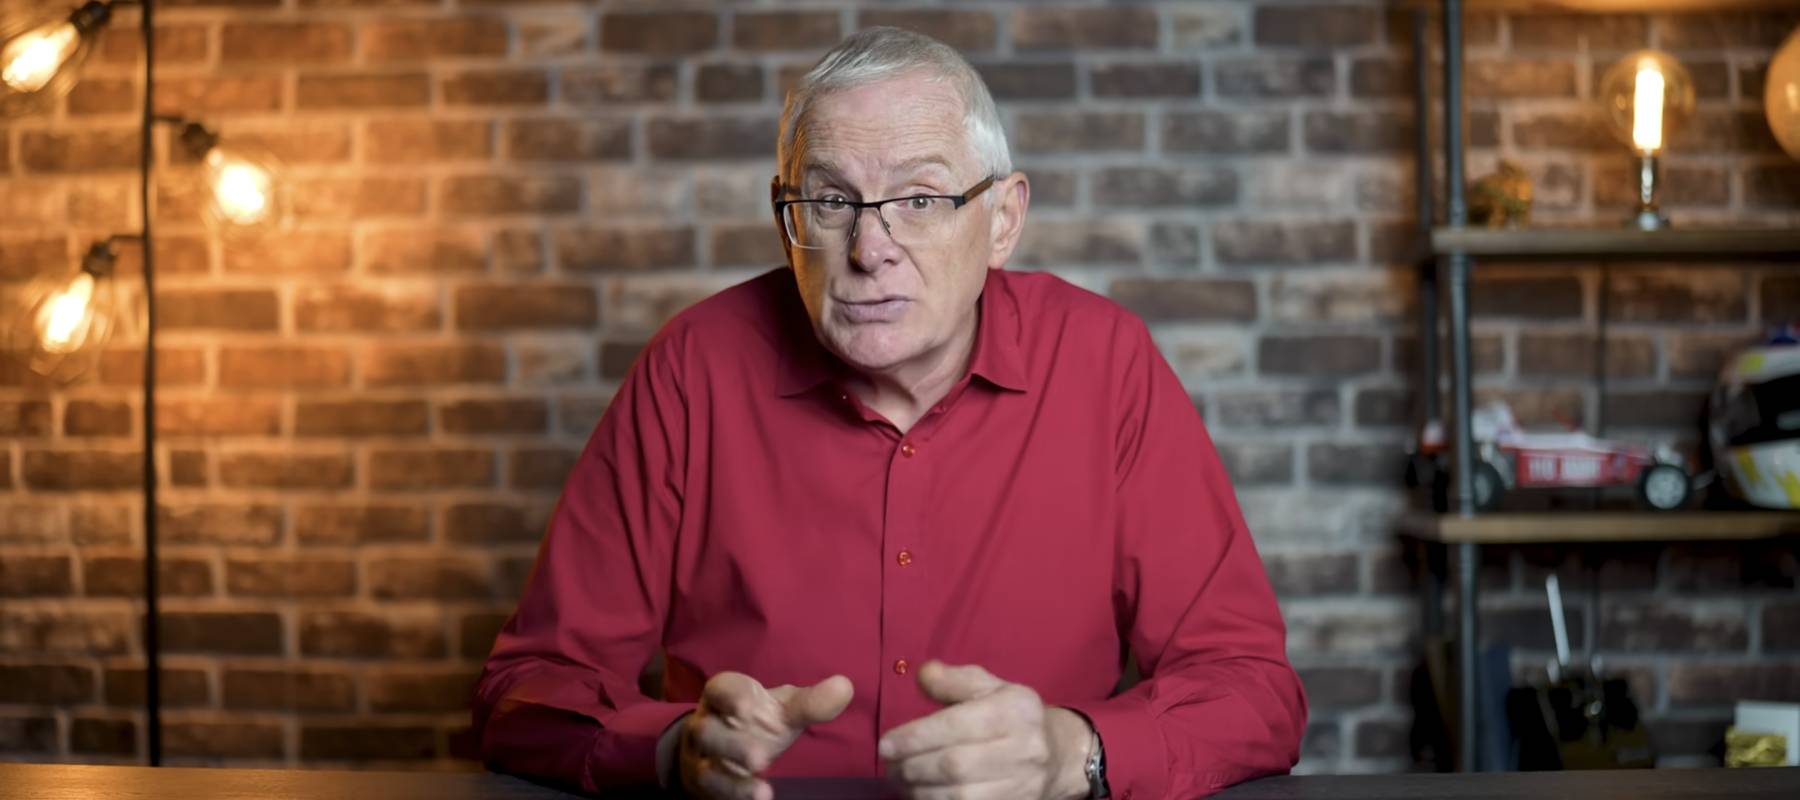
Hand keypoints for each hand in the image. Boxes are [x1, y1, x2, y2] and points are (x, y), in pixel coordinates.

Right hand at [672, 671, 853, 799]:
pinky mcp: (705, 786)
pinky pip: (712, 793)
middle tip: (761, 759)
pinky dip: (734, 797)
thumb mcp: (784, 711)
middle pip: (706, 732)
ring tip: (763, 791)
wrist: (725, 752)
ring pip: (705, 769)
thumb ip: (811, 703)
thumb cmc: (757, 722)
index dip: (731, 696)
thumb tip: (845, 686)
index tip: (747, 707)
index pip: (721, 689)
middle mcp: (706, 726)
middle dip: (732, 746)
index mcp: (723, 697)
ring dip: (732, 782)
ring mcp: (701, 759)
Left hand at [879, 661, 1090, 799]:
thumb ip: (953, 680)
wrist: (1058, 755)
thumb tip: (921, 674)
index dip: (916, 737)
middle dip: (912, 766)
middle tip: (889, 765)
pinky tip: (921, 795)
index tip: (886, 744)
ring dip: (920, 790)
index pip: (957, 725)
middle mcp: (1024, 748)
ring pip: (960, 795)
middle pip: (955, 765)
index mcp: (1015, 710)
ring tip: (900, 779)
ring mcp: (1022, 784)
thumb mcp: (989, 687)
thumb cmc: (1011, 716)